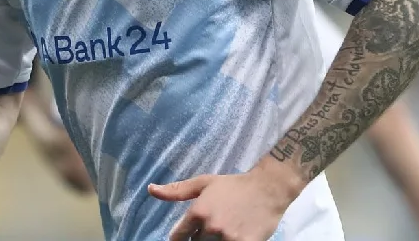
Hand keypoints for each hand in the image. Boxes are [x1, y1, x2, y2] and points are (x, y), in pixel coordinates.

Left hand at [148, 164, 298, 240]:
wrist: (267, 189)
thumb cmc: (234, 185)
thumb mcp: (204, 183)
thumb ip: (176, 190)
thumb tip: (150, 190)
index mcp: (198, 212)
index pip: (178, 237)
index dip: (180, 239)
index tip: (186, 237)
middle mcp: (210, 227)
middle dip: (198, 240)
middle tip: (209, 231)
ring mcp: (228, 238)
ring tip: (220, 233)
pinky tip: (231, 237)